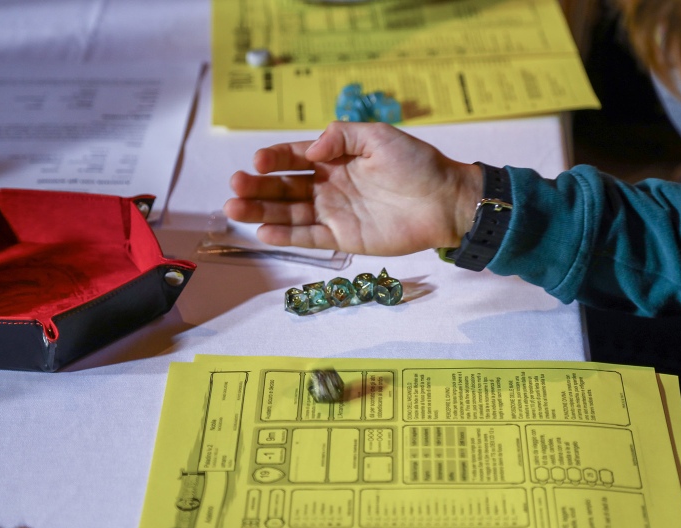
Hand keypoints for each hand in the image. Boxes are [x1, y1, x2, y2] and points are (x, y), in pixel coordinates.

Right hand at [224, 121, 482, 255]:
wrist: (445, 201)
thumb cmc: (417, 164)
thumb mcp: (379, 136)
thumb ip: (342, 136)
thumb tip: (310, 150)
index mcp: (335, 159)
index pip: (294, 158)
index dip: (273, 159)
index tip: (256, 161)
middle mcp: (328, 186)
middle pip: (283, 188)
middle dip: (257, 187)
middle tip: (234, 187)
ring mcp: (334, 213)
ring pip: (288, 214)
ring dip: (260, 213)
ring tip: (234, 209)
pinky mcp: (343, 239)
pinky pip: (308, 237)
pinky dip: (285, 236)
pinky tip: (262, 233)